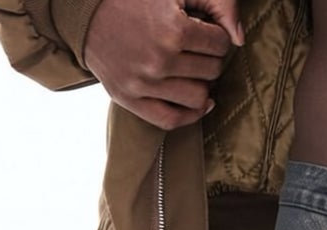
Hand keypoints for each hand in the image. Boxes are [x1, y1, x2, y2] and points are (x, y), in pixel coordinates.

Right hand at [84, 0, 243, 130]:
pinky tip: (200, 103)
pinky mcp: (131, 100)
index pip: (220, 44)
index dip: (217, 36)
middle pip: (212, 71)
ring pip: (198, 98)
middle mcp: (159, 60)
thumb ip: (215, 1)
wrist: (87, 13)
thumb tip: (239, 39)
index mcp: (173, 29)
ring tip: (192, 70)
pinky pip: (172, 121)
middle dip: (210, 58)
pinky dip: (191, 115)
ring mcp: (144, 84)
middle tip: (197, 49)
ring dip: (202, 84)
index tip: (205, 31)